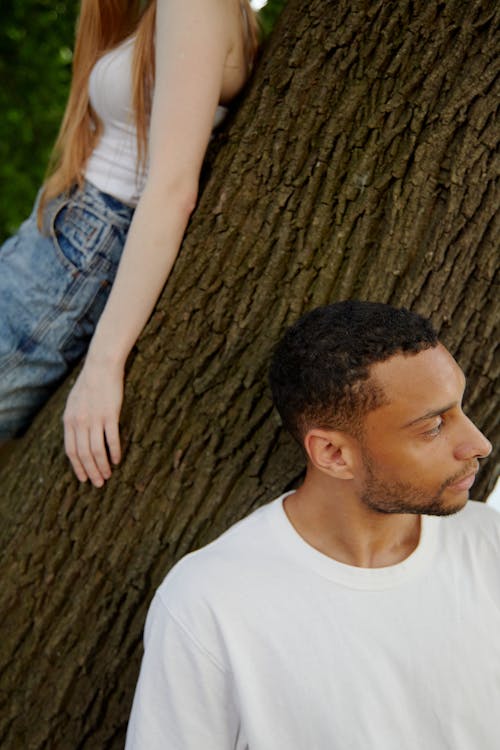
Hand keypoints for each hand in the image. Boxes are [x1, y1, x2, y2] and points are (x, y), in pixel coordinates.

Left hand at [63, 359, 123, 486]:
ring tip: (108, 476)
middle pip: (84, 454)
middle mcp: (80, 422)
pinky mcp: (110, 415)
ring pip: (97, 450)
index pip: (71, 450)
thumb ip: (74, 420)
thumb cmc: (89, 383)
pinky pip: (111, 439)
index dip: (77, 466)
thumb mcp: (74, 402)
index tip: (84, 478)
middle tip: (98, 483)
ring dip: (102, 466)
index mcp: (69, 420)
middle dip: (91, 471)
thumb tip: (77, 437)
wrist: (101, 366)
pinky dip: (114, 452)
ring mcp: (95, 419)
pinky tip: (117, 460)